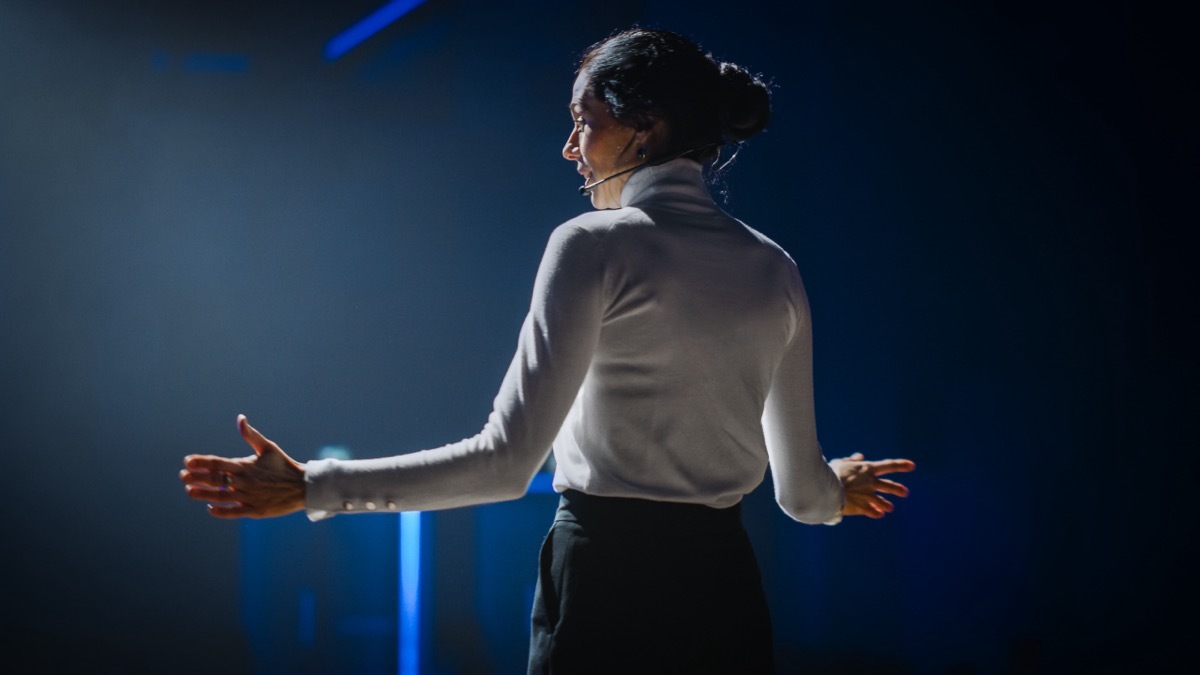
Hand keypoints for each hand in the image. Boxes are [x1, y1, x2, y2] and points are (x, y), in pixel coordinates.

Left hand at [180, 415, 306, 518]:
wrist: (303, 486)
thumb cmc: (283, 465)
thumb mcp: (268, 447)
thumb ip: (251, 435)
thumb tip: (240, 419)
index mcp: (246, 466)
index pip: (216, 463)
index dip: (200, 463)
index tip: (187, 461)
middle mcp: (244, 482)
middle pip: (214, 481)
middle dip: (195, 478)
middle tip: (182, 476)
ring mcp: (248, 498)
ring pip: (219, 497)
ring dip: (202, 494)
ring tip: (189, 491)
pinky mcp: (254, 510)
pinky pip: (232, 512)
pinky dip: (219, 511)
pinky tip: (210, 508)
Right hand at [829, 452, 914, 518]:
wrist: (825, 489)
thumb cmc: (831, 473)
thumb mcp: (841, 462)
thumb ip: (852, 460)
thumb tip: (860, 457)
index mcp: (868, 469)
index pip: (889, 465)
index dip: (902, 465)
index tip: (912, 466)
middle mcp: (871, 482)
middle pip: (889, 486)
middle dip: (898, 489)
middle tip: (905, 492)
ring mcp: (867, 496)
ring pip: (882, 501)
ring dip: (887, 505)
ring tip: (890, 508)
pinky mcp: (862, 507)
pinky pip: (872, 511)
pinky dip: (876, 513)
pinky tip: (879, 514)